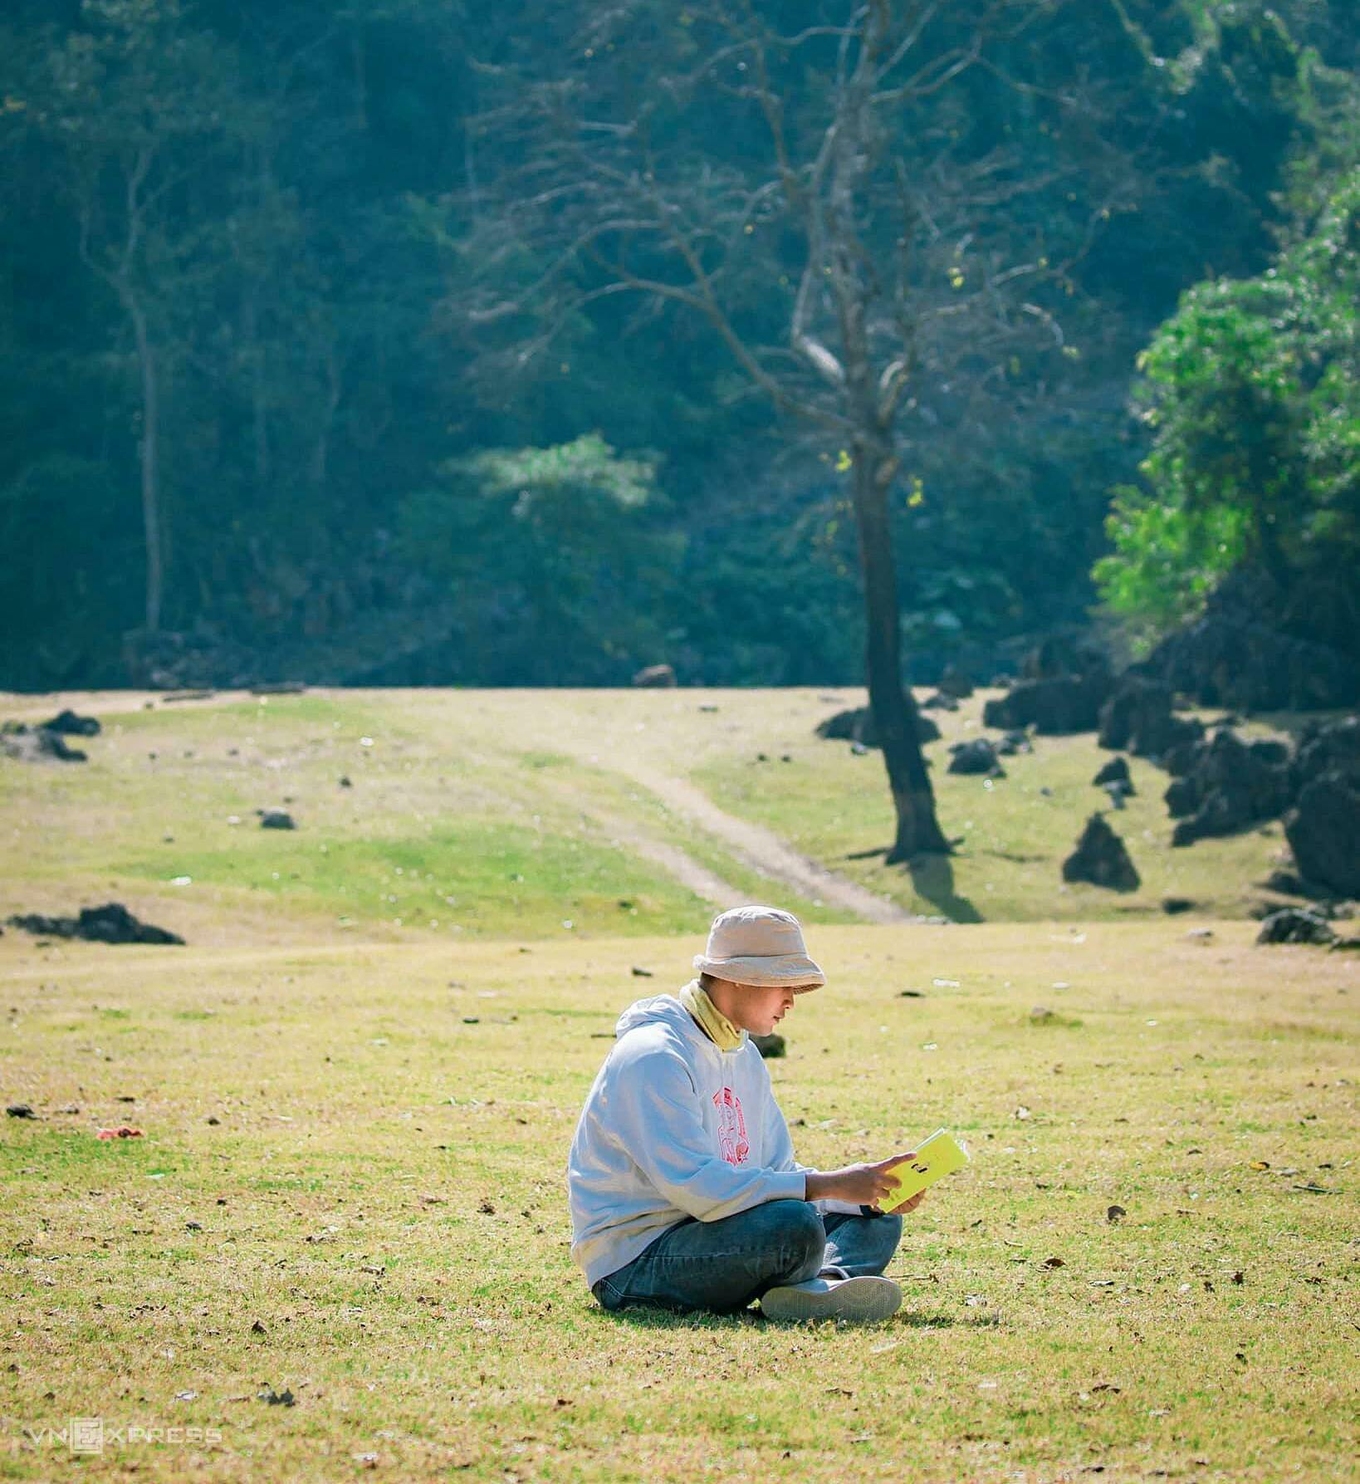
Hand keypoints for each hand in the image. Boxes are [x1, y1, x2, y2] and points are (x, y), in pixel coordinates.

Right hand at [805, 1151, 925, 1210]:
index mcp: (874, 1167)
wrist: (835, 1184)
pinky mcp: (871, 1199)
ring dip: (882, 1194)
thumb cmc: (848, 1175)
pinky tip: (862, 1196)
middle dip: (897, 1185)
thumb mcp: (862, 1168)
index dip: (905, 1157)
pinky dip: (872, 1200)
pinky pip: (878, 1201)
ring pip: (887, 1194)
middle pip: (896, 1182)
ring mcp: (874, 1189)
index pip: (894, 1161)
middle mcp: (876, 1178)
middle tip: (897, 1185)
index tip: (915, 1155)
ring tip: (868, 1190)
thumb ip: (874, 1170)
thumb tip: (884, 1174)